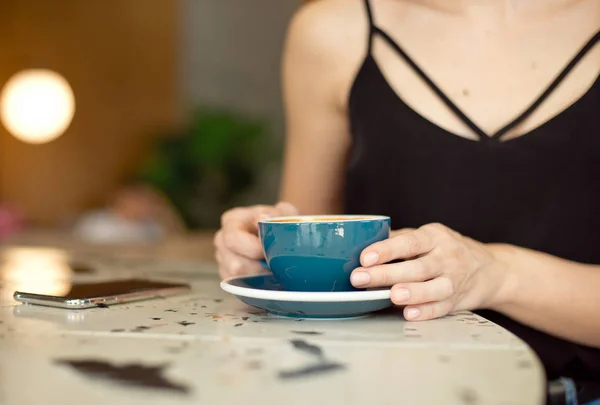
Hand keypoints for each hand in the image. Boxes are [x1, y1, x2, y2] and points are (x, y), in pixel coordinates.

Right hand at [215, 202, 298, 278]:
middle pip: (234, 264)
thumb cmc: (279, 222)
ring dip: (258, 277)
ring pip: (237, 279)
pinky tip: (265, 275)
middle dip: (259, 268)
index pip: (233, 239)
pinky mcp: (228, 275)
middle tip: (275, 264)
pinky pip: (239, 287)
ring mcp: (223, 260)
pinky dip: (255, 284)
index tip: (272, 251)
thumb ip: (274, 215)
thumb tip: (263, 218)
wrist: (280, 232)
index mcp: (231, 221)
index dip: (254, 249)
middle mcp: (222, 240)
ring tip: (271, 269)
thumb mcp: (282, 213)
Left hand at [350, 223, 503, 320]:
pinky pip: (442, 308)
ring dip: (413, 292)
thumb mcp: (427, 236)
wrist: (490, 269)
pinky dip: (426, 312)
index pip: (408, 242)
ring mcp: (454, 280)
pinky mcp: (457, 301)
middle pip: (417, 267)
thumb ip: (399, 239)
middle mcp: (446, 257)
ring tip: (392, 295)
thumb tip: (363, 242)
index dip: (386, 250)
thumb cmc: (446, 250)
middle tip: (360, 278)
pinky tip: (409, 314)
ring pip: (434, 288)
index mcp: (434, 237)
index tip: (365, 257)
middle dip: (387, 273)